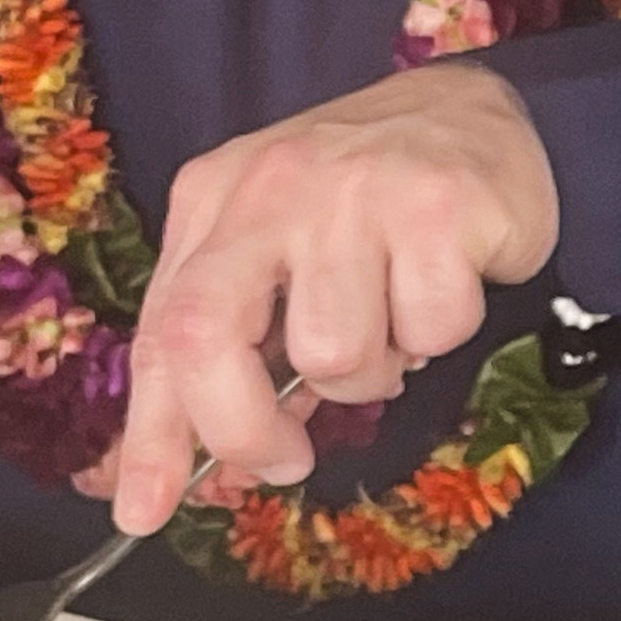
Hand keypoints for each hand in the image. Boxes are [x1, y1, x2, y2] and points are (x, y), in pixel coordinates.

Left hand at [106, 65, 558, 531]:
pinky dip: (442, 331)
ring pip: (335, 354)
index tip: (142, 511)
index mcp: (214, 203)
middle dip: (242, 429)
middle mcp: (269, 189)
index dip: (151, 434)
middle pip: (208, 336)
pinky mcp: (437, 205)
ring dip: (374, 368)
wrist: (478, 109)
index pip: (159, 331)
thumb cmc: (366, 201)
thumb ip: (237, 342)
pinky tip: (441, 281)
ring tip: (391, 315)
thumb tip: (215, 465)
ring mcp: (352, 193)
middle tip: (287, 459)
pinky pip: (429, 330)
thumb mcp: (276, 252)